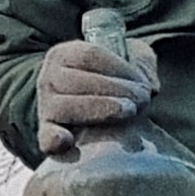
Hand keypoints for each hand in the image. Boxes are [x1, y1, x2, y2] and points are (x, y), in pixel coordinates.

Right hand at [36, 37, 157, 155]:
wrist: (89, 111)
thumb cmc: (109, 84)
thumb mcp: (127, 62)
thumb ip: (142, 64)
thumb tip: (150, 86)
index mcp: (65, 54)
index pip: (89, 56)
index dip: (119, 69)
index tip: (143, 84)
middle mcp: (49, 78)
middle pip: (78, 81)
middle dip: (115, 90)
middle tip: (141, 101)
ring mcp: (46, 107)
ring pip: (65, 106)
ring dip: (100, 110)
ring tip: (127, 113)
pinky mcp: (47, 135)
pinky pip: (45, 137)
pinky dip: (53, 140)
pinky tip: (66, 141)